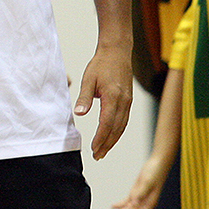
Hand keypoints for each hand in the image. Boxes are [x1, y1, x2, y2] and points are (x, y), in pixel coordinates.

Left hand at [76, 42, 132, 159]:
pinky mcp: (129, 101)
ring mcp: (128, 102)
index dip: (101, 138)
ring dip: (113, 140)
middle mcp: (124, 102)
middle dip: (107, 144)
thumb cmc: (101, 64)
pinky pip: (124, 120)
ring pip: (122, 126)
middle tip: (98, 156)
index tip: (94, 148)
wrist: (117, 52)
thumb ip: (84, 98)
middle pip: (117, 129)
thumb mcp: (88, 79)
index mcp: (113, 97)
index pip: (107, 123)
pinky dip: (118, 131)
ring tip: (103, 151)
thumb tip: (79, 114)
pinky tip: (111, 137)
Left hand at [110, 154, 167, 208]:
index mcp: (150, 202)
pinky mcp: (138, 191)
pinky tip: (113, 206)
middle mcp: (146, 202)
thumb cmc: (155, 171)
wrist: (158, 162)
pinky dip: (121, 205)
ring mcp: (141, 197)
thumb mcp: (146, 181)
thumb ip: (140, 193)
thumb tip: (134, 204)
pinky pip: (128, 201)